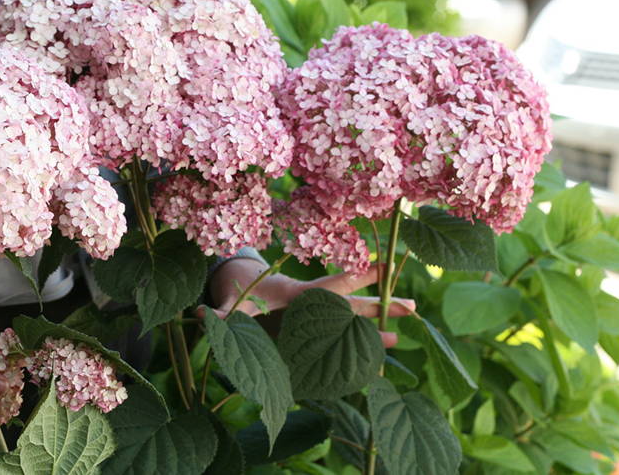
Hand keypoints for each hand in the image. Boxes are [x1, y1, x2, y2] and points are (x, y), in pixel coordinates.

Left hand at [201, 258, 415, 347]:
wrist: (242, 286)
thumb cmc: (237, 292)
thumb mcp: (229, 302)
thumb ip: (219, 311)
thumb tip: (203, 313)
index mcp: (297, 296)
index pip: (330, 288)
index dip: (354, 277)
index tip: (383, 264)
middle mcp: (313, 305)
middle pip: (352, 305)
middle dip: (381, 305)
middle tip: (415, 306)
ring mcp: (314, 318)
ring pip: (351, 321)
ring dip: (376, 327)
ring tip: (404, 334)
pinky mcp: (312, 330)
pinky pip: (339, 337)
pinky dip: (358, 345)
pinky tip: (377, 354)